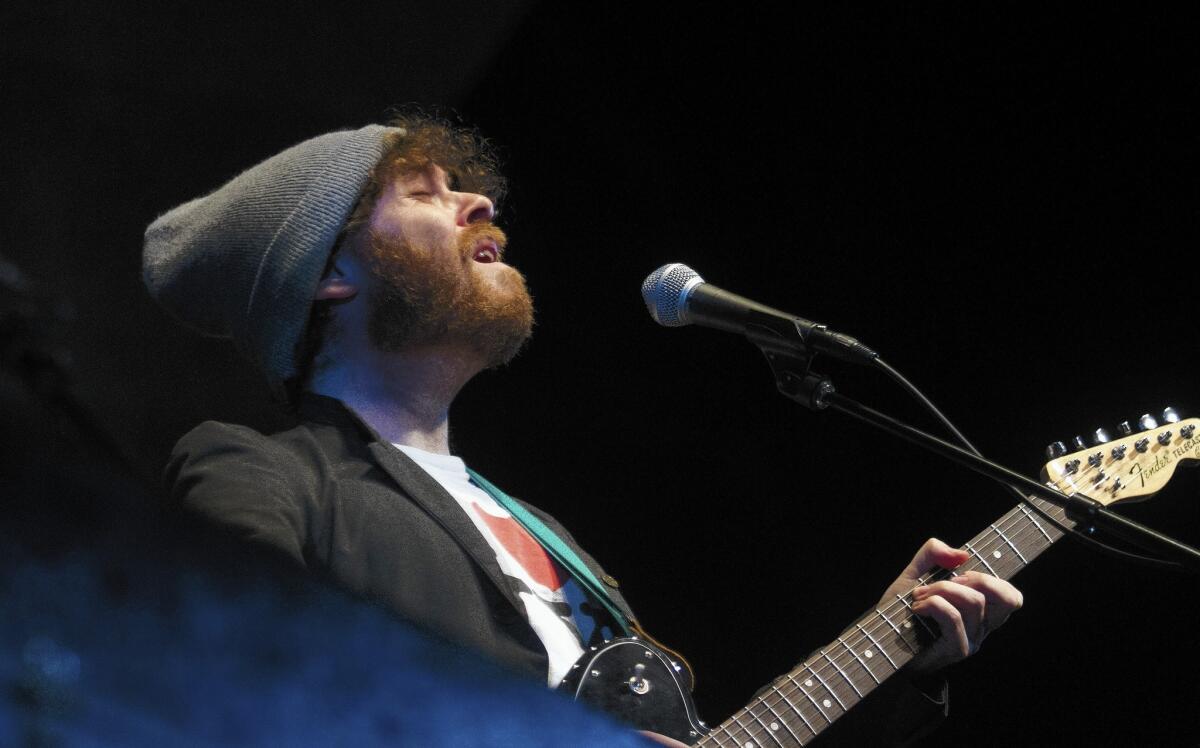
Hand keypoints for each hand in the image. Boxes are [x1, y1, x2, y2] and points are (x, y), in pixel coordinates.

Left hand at [880, 538, 1022, 673]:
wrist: (881, 640)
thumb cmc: (899, 609)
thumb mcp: (915, 573)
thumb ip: (934, 554)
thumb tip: (962, 554)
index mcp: (980, 611)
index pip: (1013, 598)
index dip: (994, 579)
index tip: (961, 574)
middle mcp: (982, 628)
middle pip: (1006, 598)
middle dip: (974, 578)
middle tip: (943, 581)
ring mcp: (972, 640)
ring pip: (974, 601)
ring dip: (941, 589)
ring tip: (919, 596)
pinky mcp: (957, 649)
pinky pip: (953, 616)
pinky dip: (932, 604)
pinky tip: (916, 608)